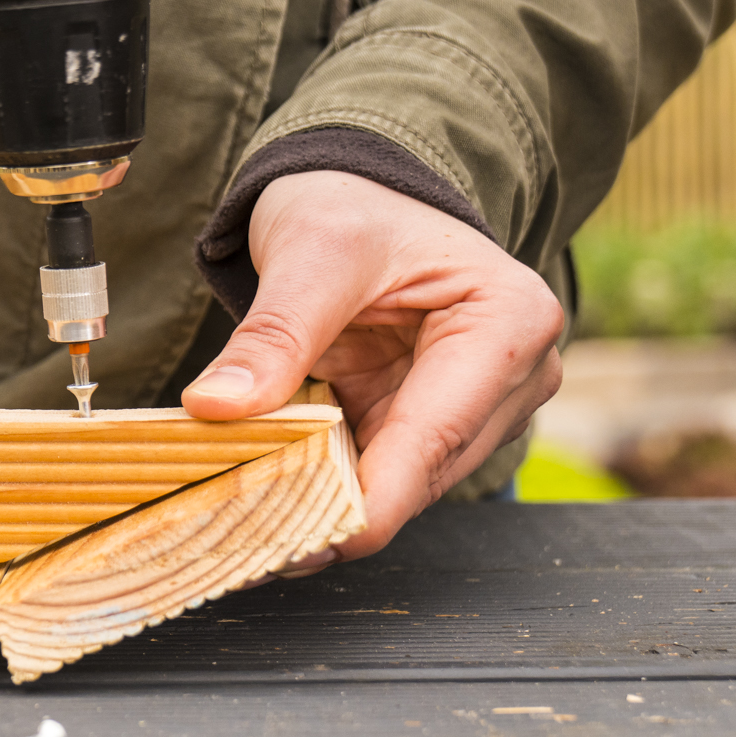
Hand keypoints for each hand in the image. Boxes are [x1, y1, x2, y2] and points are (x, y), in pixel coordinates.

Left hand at [181, 170, 565, 563]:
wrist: (360, 193)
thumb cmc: (353, 204)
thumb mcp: (309, 252)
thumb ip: (273, 334)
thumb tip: (218, 407)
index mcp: (510, 321)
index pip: (434, 438)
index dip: (366, 503)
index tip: (298, 543)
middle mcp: (517, 375)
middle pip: (422, 476)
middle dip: (337, 506)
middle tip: (244, 537)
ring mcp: (484, 408)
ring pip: (401, 487)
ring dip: (329, 500)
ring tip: (244, 521)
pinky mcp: (440, 426)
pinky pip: (382, 474)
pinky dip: (328, 484)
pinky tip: (271, 496)